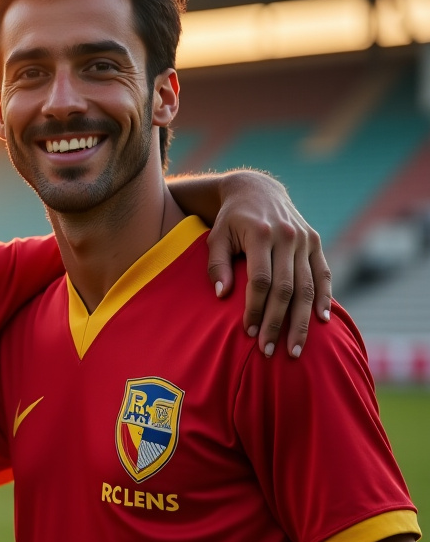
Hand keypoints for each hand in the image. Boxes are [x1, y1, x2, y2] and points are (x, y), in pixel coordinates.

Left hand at [207, 171, 331, 357]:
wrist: (256, 190)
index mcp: (261, 235)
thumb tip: (221, 294)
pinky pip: (324, 275)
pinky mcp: (316, 242)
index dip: (255, 308)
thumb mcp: (216, 237)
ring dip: (301, 321)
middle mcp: (287, 237)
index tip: (248, 332)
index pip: (260, 280)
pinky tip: (322, 321)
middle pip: (286, 289)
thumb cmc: (229, 220)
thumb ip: (217, 265)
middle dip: (278, 323)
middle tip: (270, 351)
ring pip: (307, 287)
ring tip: (295, 349)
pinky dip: (325, 298)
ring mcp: (305, 240)